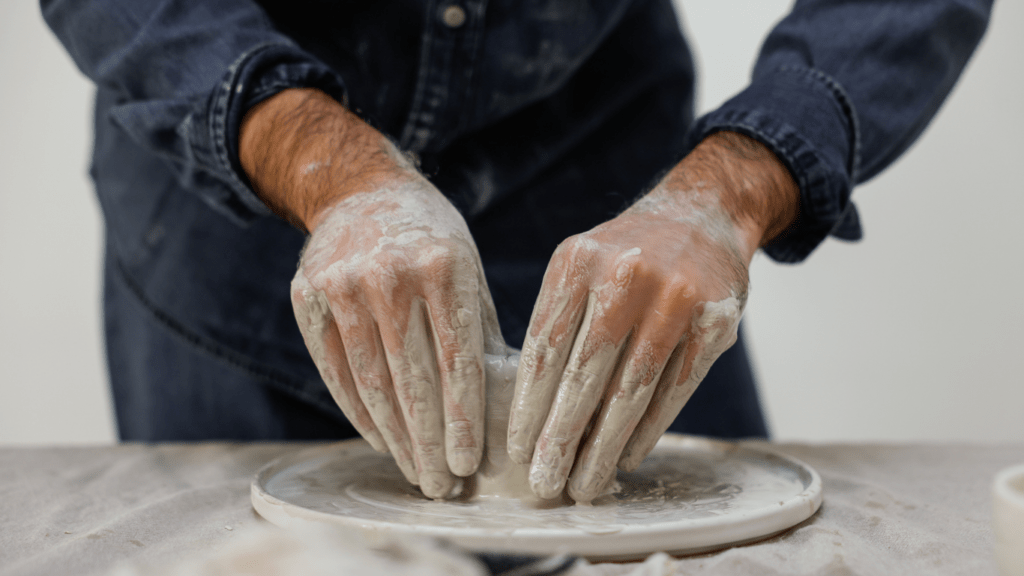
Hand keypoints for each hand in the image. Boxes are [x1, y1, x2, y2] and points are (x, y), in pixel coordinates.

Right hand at [240, 89, 501, 498]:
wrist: (362, 190)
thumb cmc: (432, 240)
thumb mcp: (469, 268)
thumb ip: (480, 330)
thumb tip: (504, 406)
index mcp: (444, 266)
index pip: (457, 360)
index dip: (462, 419)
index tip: (469, 463)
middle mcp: (390, 274)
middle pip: (413, 380)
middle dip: (429, 442)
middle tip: (442, 486)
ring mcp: (342, 285)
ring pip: (371, 383)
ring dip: (394, 438)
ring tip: (415, 473)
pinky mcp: (308, 296)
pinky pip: (336, 370)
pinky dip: (359, 412)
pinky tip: (380, 440)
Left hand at [507, 132, 798, 502]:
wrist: (702, 216)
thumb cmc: (626, 255)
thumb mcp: (580, 265)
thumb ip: (558, 321)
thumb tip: (532, 409)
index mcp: (577, 261)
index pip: (545, 349)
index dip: (529, 406)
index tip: (517, 451)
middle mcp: (625, 276)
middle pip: (584, 376)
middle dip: (560, 438)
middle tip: (543, 483)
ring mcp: (675, 298)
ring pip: (631, 391)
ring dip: (603, 446)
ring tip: (584, 484)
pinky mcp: (715, 323)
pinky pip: (675, 389)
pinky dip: (648, 430)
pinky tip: (627, 456)